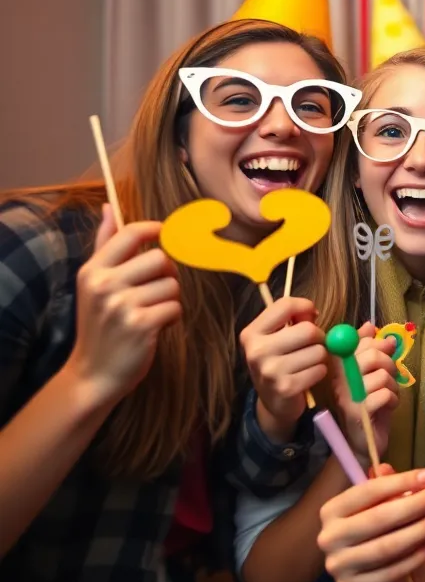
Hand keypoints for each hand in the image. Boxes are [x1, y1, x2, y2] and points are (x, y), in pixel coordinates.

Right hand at [66, 204, 180, 404]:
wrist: (93, 375)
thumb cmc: (100, 325)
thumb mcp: (93, 284)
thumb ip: (105, 244)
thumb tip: (110, 206)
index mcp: (92, 270)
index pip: (131, 233)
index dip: (155, 230)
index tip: (164, 236)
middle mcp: (104, 284)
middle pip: (161, 258)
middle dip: (167, 274)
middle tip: (157, 291)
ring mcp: (122, 305)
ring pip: (172, 285)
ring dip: (170, 299)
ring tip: (152, 313)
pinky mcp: (142, 325)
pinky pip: (176, 307)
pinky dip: (173, 318)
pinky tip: (157, 327)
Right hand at [239, 295, 326, 441]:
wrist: (273, 402)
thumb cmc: (279, 361)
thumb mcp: (277, 337)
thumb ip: (293, 319)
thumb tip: (312, 312)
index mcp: (252, 333)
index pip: (285, 305)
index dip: (305, 306)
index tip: (311, 316)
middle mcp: (257, 351)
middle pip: (308, 330)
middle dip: (318, 335)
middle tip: (313, 344)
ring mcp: (270, 371)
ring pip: (318, 351)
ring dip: (320, 356)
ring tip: (307, 362)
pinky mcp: (286, 388)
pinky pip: (319, 370)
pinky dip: (320, 371)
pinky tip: (308, 376)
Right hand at [318, 465, 424, 581]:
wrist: (377, 571)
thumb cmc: (381, 528)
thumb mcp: (381, 504)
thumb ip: (385, 486)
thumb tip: (387, 468)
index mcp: (331, 510)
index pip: (367, 492)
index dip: (399, 482)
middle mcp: (328, 538)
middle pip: (378, 519)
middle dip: (414, 505)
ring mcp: (338, 566)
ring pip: (387, 547)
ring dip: (421, 530)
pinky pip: (391, 571)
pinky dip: (415, 557)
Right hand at [334, 323, 400, 465]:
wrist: (361, 442)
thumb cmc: (367, 405)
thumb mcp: (370, 373)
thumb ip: (369, 349)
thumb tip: (370, 326)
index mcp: (339, 367)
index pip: (357, 342)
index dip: (375, 343)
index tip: (386, 349)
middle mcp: (339, 379)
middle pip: (370, 356)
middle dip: (389, 363)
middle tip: (391, 375)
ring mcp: (347, 396)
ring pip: (382, 375)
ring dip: (393, 385)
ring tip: (389, 394)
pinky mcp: (358, 412)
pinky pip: (384, 394)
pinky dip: (393, 399)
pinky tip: (388, 406)